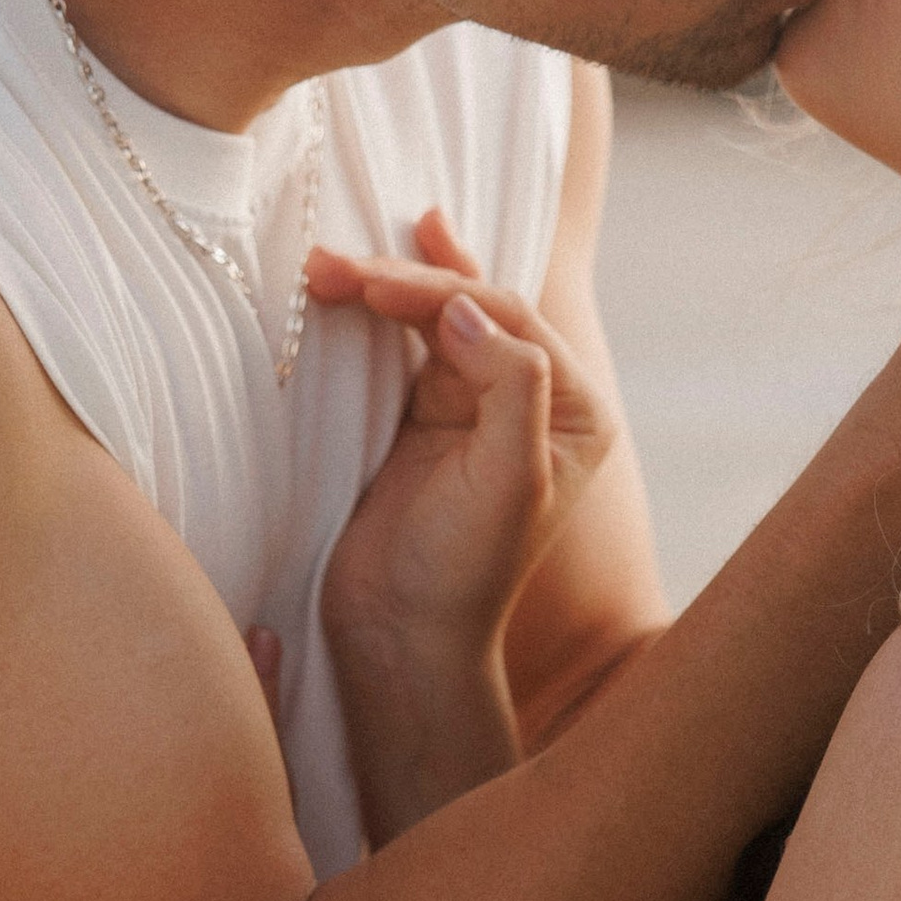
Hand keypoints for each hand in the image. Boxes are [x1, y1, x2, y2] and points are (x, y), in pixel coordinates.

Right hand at [312, 212, 617, 671]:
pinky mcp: (423, 420)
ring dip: (383, 286)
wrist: (400, 635)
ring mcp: (474, 407)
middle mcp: (535, 401)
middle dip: (406, 282)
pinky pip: (402, 347)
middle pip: (472, 310)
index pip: (511, 323)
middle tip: (334, 266)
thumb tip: (466, 309)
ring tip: (325, 265)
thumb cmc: (465, 571)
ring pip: (434, 320)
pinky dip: (377, 312)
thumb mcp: (508, 481)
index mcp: (575, 413)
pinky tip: (364, 272)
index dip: (445, 292)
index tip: (374, 287)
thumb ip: (510, 386)